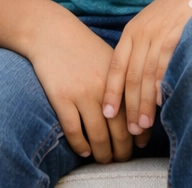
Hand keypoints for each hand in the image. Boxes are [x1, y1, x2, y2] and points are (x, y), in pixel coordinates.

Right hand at [28, 13, 133, 163]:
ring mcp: (82, 93)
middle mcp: (104, 87)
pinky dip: (80, 146)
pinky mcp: (61, 97)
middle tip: (121, 158)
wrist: (52, 32)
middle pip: (120, 131)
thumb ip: (123, 81)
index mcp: (119, 77)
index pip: (136, 114)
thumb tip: (138, 109)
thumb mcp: (109, 58)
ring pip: (98, 137)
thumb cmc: (83, 46)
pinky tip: (84, 150)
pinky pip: (74, 131)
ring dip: (103, 155)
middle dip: (123, 151)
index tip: (139, 145)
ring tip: (103, 159)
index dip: (139, 135)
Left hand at [102, 0, 191, 139]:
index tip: (107, 114)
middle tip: (130, 130)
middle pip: (131, 76)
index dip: (111, 91)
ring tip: (143, 125)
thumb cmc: (178, 9)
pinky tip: (163, 104)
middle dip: (129, 106)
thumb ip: (144, 48)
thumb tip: (140, 82)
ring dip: (144, 104)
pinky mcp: (178, 35)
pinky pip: (166, 66)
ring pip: (147, 76)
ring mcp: (160, 33)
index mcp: (133, 30)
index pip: (116, 65)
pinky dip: (163, 87)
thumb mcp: (154, 23)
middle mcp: (143, 32)